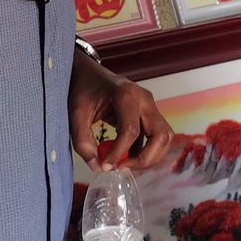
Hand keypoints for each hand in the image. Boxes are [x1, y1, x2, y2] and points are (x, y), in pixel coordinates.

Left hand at [69, 56, 173, 170]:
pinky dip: (146, 150)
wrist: (90, 72)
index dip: (119, 153)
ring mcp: (150, 105)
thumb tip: (97, 166)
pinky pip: (157, 136)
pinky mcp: (150, 113)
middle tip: (121, 168)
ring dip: (150, 156)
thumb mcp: (76, 113)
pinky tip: (127, 156)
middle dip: (145, 158)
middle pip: (160, 135)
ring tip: (125, 163)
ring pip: (164, 137)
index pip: (131, 130)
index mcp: (126, 94)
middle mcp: (144, 99)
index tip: (105, 166)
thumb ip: (83, 141)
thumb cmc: (84, 89)